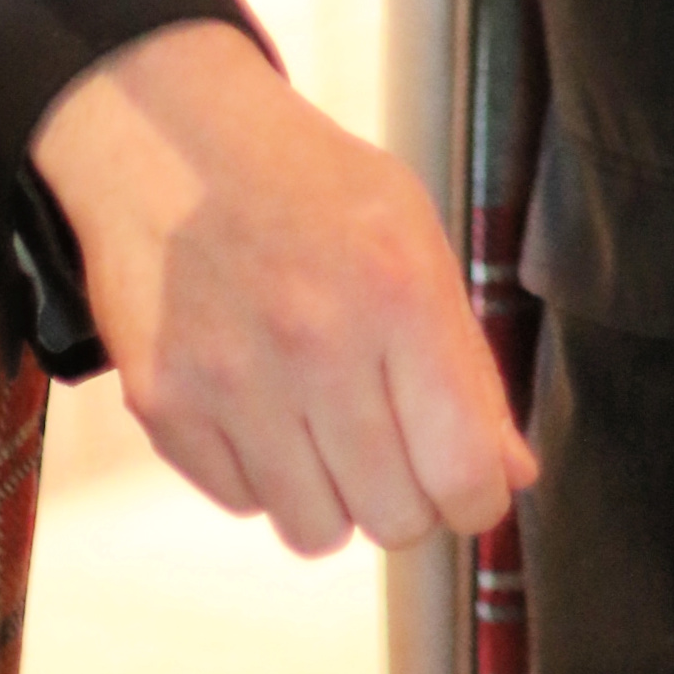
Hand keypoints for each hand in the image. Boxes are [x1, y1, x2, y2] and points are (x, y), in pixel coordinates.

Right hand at [30, 18, 537, 557]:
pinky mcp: (164, 406)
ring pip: (315, 531)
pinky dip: (261, 475)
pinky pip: (241, 504)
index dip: (478, 501)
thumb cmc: (311, 188)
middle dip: (408, 499)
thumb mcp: (415, 237)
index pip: (461, 468)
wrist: (174, 142)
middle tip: (395, 446)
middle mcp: (315, 342)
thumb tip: (510, 476)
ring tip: (325, 423)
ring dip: (332, 496)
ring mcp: (231, 381)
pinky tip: (263, 403)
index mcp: (397, 292)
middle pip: (393, 517)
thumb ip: (467, 363)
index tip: (470, 489)